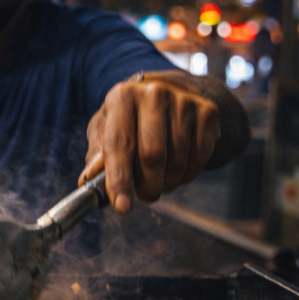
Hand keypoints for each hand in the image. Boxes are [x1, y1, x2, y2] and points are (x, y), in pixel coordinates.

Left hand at [80, 76, 220, 212]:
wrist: (164, 93)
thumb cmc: (127, 118)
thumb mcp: (105, 130)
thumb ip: (98, 154)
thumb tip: (90, 178)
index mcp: (122, 97)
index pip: (120, 145)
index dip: (120, 179)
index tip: (123, 206)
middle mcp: (154, 94)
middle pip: (153, 156)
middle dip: (147, 186)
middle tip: (144, 196)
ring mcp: (184, 102)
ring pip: (178, 161)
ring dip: (167, 183)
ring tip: (158, 182)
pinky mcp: (208, 112)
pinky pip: (199, 159)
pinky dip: (186, 175)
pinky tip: (176, 171)